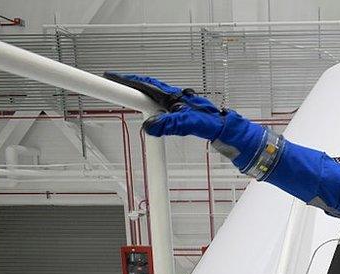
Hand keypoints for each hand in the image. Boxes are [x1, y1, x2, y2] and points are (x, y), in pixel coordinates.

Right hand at [103, 73, 223, 138]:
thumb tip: (150, 126)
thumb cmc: (214, 124)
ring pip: (155, 94)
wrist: (230, 130)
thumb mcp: (191, 124)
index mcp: (174, 97)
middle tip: (114, 82)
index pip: (145, 84)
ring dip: (141, 92)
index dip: (127, 80)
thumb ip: (171, 124)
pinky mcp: (182, 113)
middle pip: (148, 86)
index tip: (110, 76)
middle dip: (130, 83)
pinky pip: (161, 105)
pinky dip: (151, 104)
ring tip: (127, 93)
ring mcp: (179, 104)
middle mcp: (175, 97)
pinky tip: (151, 111)